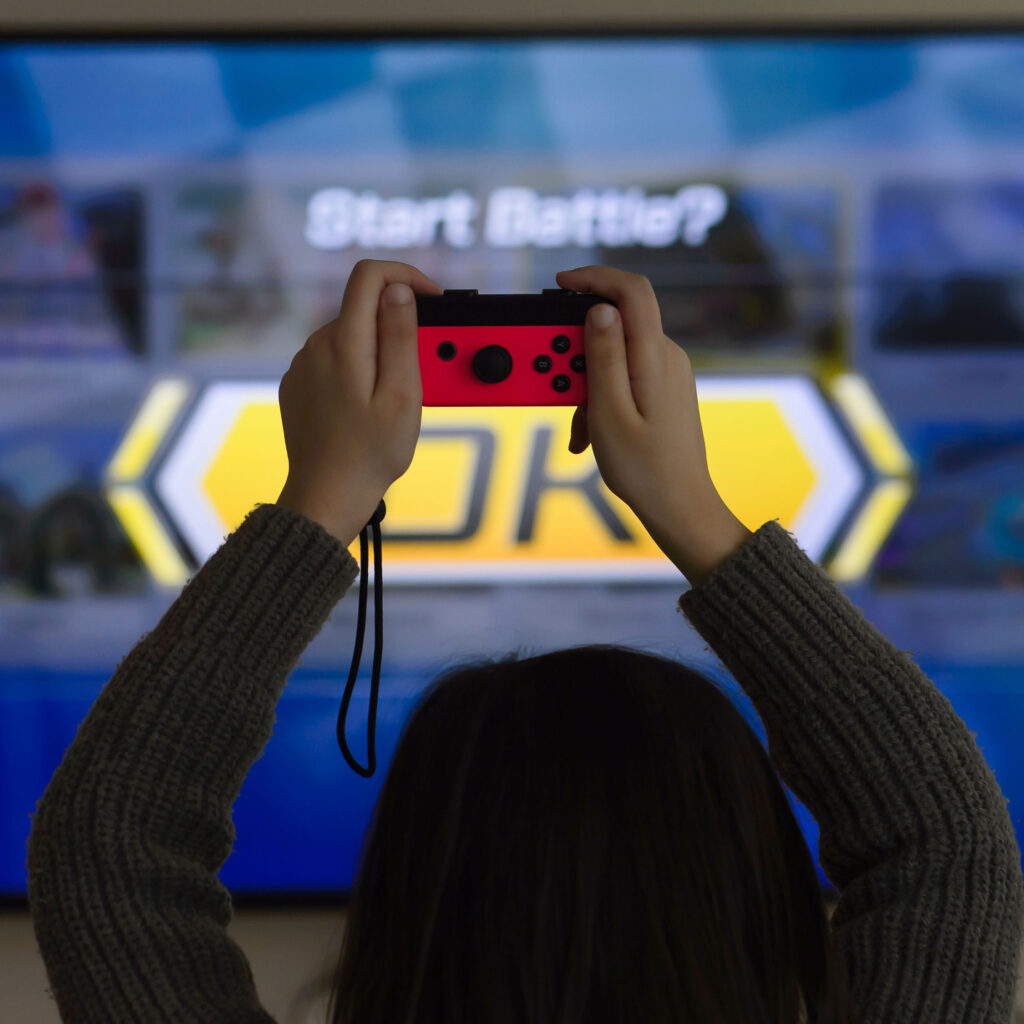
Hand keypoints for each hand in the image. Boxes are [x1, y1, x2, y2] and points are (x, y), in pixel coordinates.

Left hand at [276, 259, 442, 544]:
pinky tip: (369, 408)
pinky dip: (359, 370)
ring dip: (379, 353)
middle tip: (423, 372)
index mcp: (343, 343)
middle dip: (398, 327)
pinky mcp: (298, 385)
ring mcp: (303, 366)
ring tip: (395, 399)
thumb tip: (398, 291)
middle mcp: (315, 346)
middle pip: (364, 310)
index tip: (431, 299)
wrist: (326, 497)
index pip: (369, 275)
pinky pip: (335, 361)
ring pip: (351, 337)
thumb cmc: (370, 454)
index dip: (405, 276)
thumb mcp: (402, 396)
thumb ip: (402, 337)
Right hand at [558, 265, 751, 583]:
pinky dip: (599, 396)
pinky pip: (623, 376)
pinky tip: (592, 432)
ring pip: (613, 354)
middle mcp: (667, 357)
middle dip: (577, 351)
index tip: (560, 283)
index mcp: (655, 358)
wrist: (681, 507)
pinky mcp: (663, 389)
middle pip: (614, 324)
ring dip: (585, 382)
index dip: (594, 276)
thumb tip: (599, 308)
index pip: (631, 290)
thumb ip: (603, 356)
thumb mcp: (610, 413)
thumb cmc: (645, 470)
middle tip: (559, 389)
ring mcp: (668, 373)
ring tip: (580, 427)